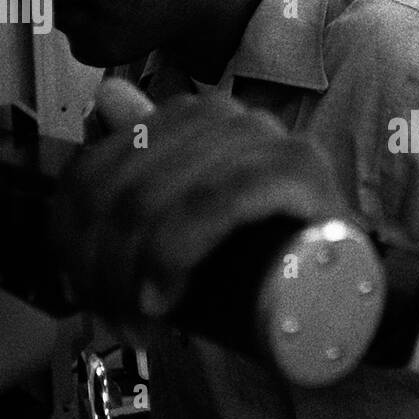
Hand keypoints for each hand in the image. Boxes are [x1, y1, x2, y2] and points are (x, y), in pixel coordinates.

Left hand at [56, 78, 347, 321]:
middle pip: (118, 192)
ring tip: (142, 322)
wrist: (347, 284)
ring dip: (129, 275)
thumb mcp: (189, 215)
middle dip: (102, 271)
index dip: (71, 243)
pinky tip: (163, 293)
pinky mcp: (297, 168)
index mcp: (189, 119)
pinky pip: (213, 201)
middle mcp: (223, 116)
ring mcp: (263, 138)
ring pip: (154, 200)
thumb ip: (150, 157)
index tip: (85, 296)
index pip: (94, 172)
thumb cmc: (268, 255)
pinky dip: (176, 250)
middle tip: (117, 322)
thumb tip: (107, 96)